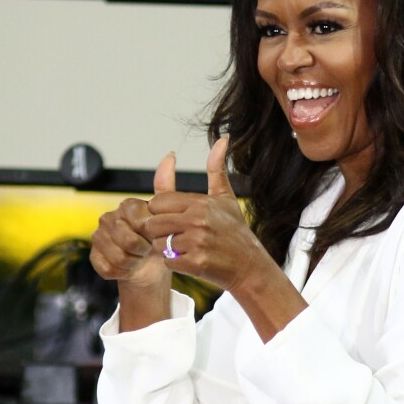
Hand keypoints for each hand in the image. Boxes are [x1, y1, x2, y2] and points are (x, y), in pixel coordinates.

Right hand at [89, 152, 176, 290]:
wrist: (149, 266)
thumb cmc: (159, 239)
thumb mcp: (168, 214)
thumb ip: (167, 187)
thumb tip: (170, 155)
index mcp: (127, 206)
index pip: (138, 219)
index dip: (150, 233)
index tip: (157, 236)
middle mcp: (109, 218)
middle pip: (127, 239)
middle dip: (143, 249)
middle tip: (149, 250)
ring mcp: (98, 237)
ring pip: (118, 256)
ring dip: (134, 261)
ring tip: (140, 258)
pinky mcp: (93, 256)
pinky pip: (108, 268)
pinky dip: (123, 271)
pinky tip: (129, 267)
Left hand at [146, 138, 276, 292]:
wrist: (250, 266)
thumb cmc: (235, 231)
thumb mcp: (226, 198)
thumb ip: (216, 169)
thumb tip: (223, 138)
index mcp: (200, 203)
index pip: (158, 202)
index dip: (161, 211)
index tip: (173, 218)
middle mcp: (197, 220)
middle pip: (153, 223)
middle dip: (160, 231)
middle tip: (176, 235)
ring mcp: (196, 242)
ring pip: (158, 243)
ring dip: (166, 248)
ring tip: (185, 247)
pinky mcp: (195, 263)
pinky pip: (168, 262)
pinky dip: (175, 263)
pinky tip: (190, 260)